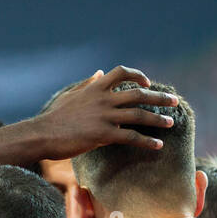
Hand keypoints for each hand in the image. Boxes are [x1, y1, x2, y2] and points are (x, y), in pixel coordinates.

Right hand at [34, 66, 177, 158]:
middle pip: (138, 93)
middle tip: (174, 101)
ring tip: (171, 123)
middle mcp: (103, 99)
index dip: (138, 75)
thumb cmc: (54, 117)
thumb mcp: (71, 95)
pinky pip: (132, 137)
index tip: (147, 81)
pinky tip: (158, 145)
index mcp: (96, 88)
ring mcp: (104, 116)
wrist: (42, 134)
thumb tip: (99, 73)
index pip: (121, 72)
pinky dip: (148, 141)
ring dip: (158, 119)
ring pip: (139, 114)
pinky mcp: (103, 135)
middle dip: (159, 97)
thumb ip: (89, 84)